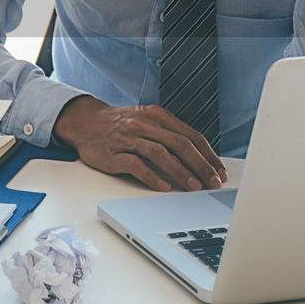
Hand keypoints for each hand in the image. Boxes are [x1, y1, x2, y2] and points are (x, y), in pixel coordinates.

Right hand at [53, 96, 226, 191]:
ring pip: (160, 154)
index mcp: (157, 116)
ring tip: (194, 187)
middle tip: (213, 182)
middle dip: (200, 165)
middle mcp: (145, 124)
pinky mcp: (113, 153)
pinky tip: (163, 186)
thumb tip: (198, 159)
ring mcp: (128, 138)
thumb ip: (169, 135)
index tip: (219, 171)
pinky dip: (152, 176)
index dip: (208, 154)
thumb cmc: (120, 125)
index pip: (190, 135)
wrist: (85, 121)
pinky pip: (135, 164)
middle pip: (179, 144)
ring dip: (180, 171)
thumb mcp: (147, 121)